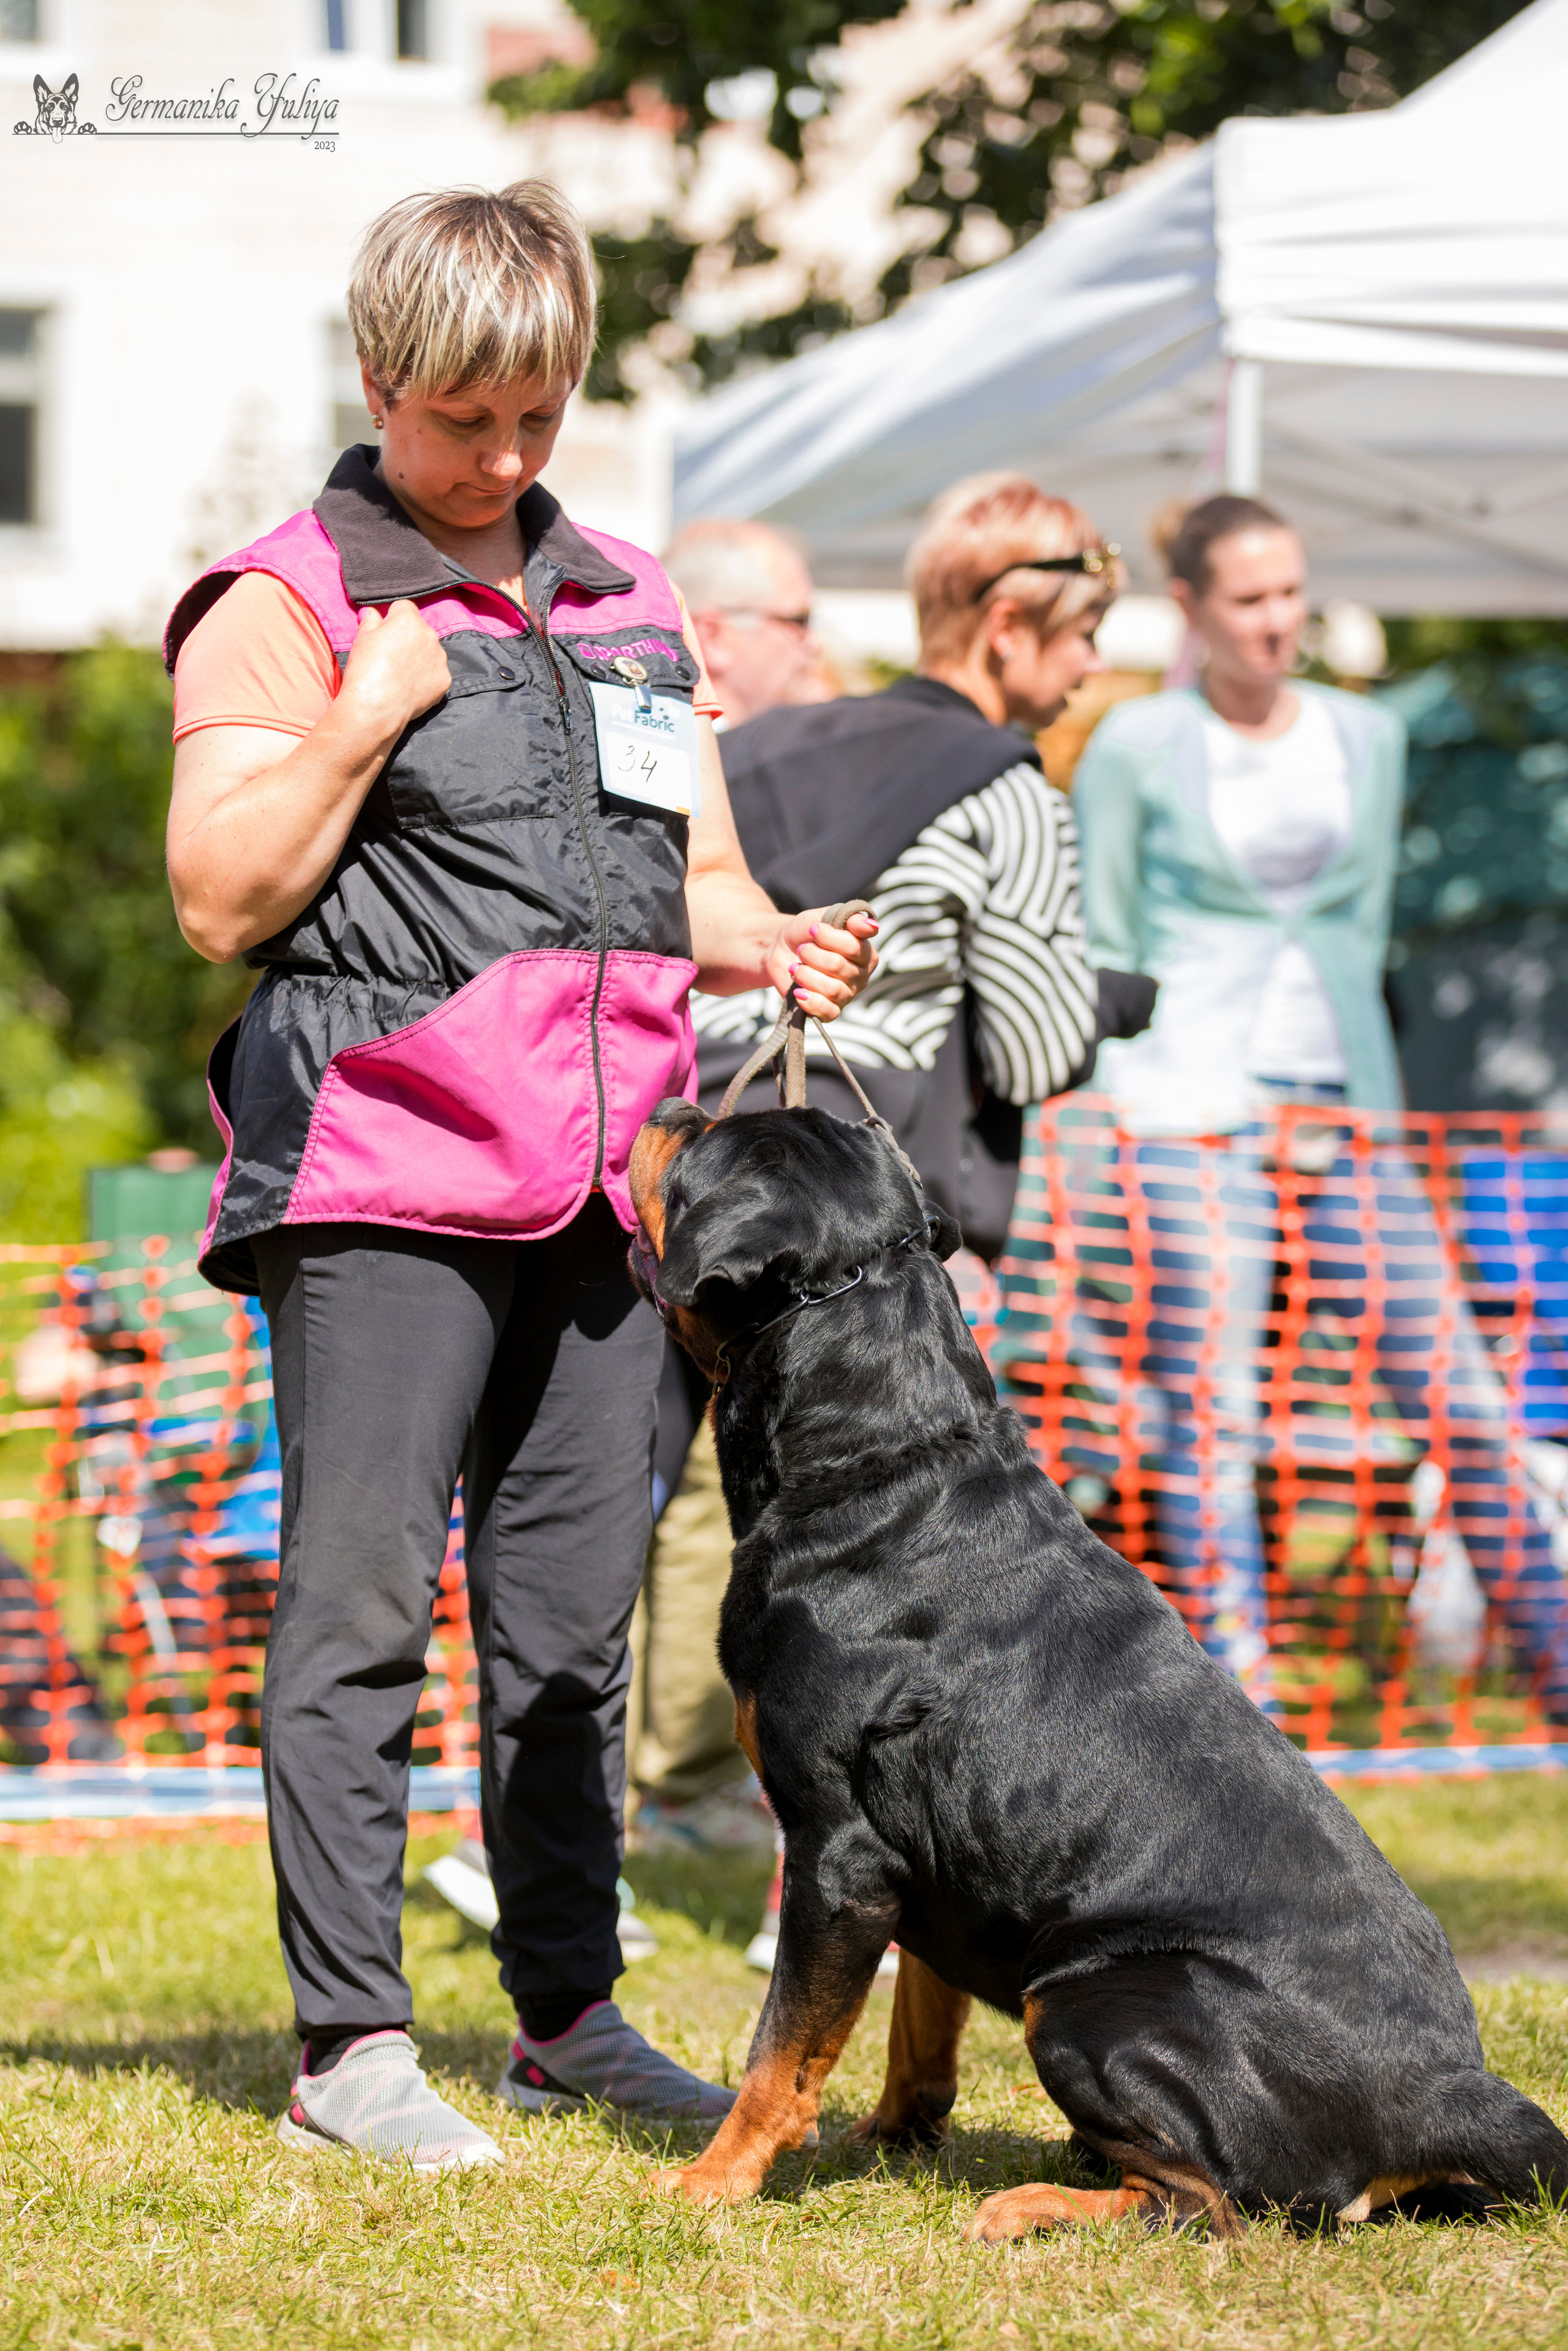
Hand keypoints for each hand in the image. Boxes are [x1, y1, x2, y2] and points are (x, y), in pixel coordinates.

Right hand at [339, 598, 450, 736]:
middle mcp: (430, 634)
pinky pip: (436, 672)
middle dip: (408, 638)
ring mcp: (440, 658)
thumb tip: (370, 612)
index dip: (392, 619)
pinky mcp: (445, 680)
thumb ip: (370, 620)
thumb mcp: (361, 638)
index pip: (404, 608)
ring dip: (420, 657)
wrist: (377, 706)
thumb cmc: (365, 669)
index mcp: (409, 619)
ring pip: (430, 651)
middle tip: (392, 656)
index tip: (384, 634)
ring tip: (401, 674)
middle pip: (419, 629)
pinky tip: (411, 687)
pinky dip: (427, 677)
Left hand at [766, 907, 877, 1021]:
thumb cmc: (808, 933)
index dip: (828, 938)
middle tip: (801, 949)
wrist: (781, 949)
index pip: (854, 947)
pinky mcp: (831, 1011)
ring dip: (806, 974)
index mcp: (866, 954)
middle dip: (812, 954)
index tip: (812, 929)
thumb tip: (873, 927)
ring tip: (795, 967)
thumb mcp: (826, 916)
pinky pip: (828, 1012)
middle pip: (838, 966)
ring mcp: (847, 996)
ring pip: (831, 989)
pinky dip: (810, 1001)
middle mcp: (861, 977)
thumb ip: (851, 918)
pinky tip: (798, 991)